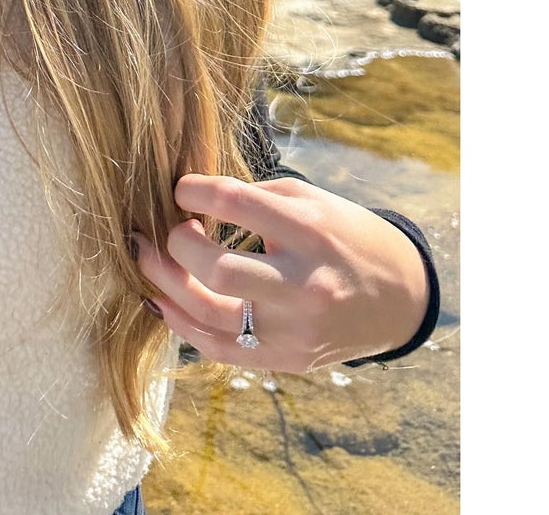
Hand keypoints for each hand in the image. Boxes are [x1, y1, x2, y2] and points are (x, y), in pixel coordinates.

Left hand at [130, 174, 429, 372]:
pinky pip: (221, 350)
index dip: (194, 191)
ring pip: (210, 315)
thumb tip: (191, 196)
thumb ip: (254, 197)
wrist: (401, 297)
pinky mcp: (289, 359)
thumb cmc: (346, 236)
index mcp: (309, 232)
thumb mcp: (310, 200)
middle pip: (216, 270)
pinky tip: (164, 302)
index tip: (180, 189)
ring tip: (147, 258)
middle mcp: (302, 285)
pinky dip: (183, 325)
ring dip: (165, 284)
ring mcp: (295, 329)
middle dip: (175, 244)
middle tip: (166, 229)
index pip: (235, 204)